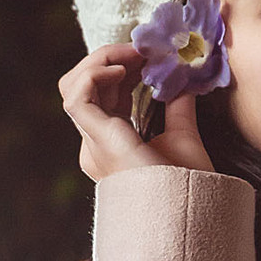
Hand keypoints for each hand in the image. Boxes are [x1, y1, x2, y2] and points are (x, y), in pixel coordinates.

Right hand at [58, 43, 214, 181]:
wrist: (188, 210)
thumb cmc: (188, 185)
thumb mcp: (184, 136)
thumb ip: (179, 107)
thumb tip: (183, 77)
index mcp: (113, 144)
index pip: (104, 95)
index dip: (122, 68)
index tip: (148, 56)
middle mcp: (96, 144)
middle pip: (84, 86)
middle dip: (110, 59)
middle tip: (142, 50)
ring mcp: (92, 144)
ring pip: (72, 86)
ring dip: (100, 61)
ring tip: (133, 55)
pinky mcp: (95, 141)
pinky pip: (76, 97)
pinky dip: (94, 75)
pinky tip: (122, 71)